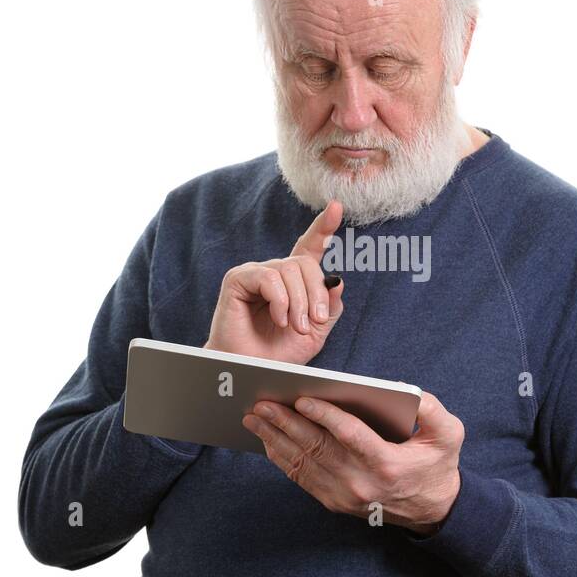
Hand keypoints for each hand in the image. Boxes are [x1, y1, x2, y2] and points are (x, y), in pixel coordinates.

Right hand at [204, 199, 345, 364]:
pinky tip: (279, 319)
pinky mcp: (238, 278)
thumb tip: (337, 280)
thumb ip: (329, 307)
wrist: (253, 369)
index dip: (324, 227)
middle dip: (315, 294)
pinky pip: (269, 278)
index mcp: (294, 280)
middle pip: (306, 263)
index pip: (310, 246)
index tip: (337, 207)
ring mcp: (256, 272)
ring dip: (299, 303)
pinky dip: (280, 301)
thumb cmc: (280, 352)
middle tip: (313, 322)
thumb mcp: (316, 332)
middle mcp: (276, 272)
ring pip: (289, 270)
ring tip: (295, 326)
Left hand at [241, 389, 463, 533]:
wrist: (432, 510)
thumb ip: (434, 411)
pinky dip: (281, 458)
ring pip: (302, 463)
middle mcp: (361, 483)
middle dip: (285, 423)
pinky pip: (301, 478)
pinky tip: (268, 440)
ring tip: (254, 418)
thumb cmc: (437, 465)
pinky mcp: (334, 502)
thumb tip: (411, 392)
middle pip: (317, 448)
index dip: (326, 416)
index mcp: (387, 464)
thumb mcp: (449, 435)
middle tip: (262, 403)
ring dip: (275, 439)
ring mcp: (344, 496)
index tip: (303, 399)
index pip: (351, 437)